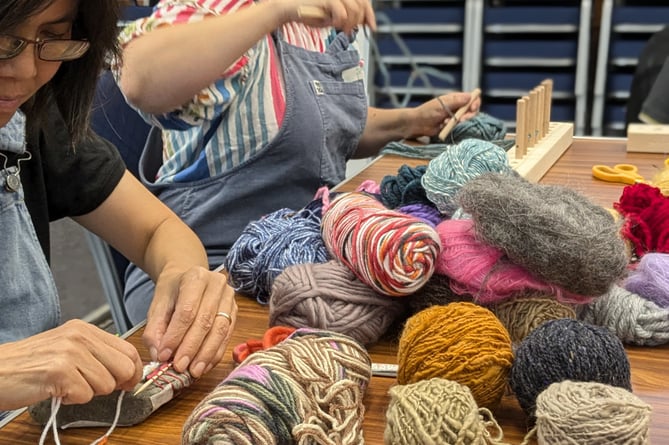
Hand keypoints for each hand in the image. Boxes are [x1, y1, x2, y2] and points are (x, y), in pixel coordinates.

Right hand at [0, 320, 141, 409]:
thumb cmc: (30, 364)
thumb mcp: (67, 349)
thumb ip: (96, 354)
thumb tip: (128, 372)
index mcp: (85, 329)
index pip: (128, 349)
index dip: (134, 370)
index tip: (129, 382)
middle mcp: (80, 336)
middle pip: (124, 368)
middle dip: (115, 384)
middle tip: (93, 387)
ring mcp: (70, 353)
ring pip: (106, 385)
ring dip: (88, 392)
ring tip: (66, 385)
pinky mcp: (60, 372)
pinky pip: (85, 395)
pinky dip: (73, 399)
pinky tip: (57, 390)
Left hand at [143, 266, 236, 378]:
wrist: (188, 278)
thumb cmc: (173, 292)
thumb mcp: (157, 305)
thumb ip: (154, 329)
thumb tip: (158, 355)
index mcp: (195, 277)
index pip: (187, 310)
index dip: (176, 335)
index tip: (164, 355)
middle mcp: (216, 284)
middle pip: (205, 321)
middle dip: (191, 348)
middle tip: (179, 367)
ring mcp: (229, 297)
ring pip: (220, 329)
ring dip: (206, 354)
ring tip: (193, 371)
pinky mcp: (235, 311)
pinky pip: (227, 336)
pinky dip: (215, 354)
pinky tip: (204, 365)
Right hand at [284, 0, 375, 32]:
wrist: (289, 8)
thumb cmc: (309, 12)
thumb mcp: (332, 16)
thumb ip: (347, 17)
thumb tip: (363, 22)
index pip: (364, 1)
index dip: (370, 14)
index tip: (371, 27)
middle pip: (362, 5)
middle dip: (359, 21)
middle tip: (349, 31)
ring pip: (354, 10)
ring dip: (349, 23)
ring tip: (340, 29)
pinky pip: (341, 13)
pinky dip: (340, 22)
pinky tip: (333, 25)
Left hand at [405, 91, 480, 139]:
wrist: (418, 124)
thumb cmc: (427, 112)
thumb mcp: (442, 105)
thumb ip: (456, 101)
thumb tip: (470, 96)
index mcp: (456, 98)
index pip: (472, 98)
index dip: (475, 103)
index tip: (472, 109)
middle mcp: (457, 107)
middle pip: (472, 110)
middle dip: (468, 115)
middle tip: (461, 120)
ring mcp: (455, 117)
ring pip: (466, 120)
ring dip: (460, 122)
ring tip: (448, 122)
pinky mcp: (452, 126)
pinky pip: (459, 127)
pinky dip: (454, 127)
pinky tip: (445, 126)